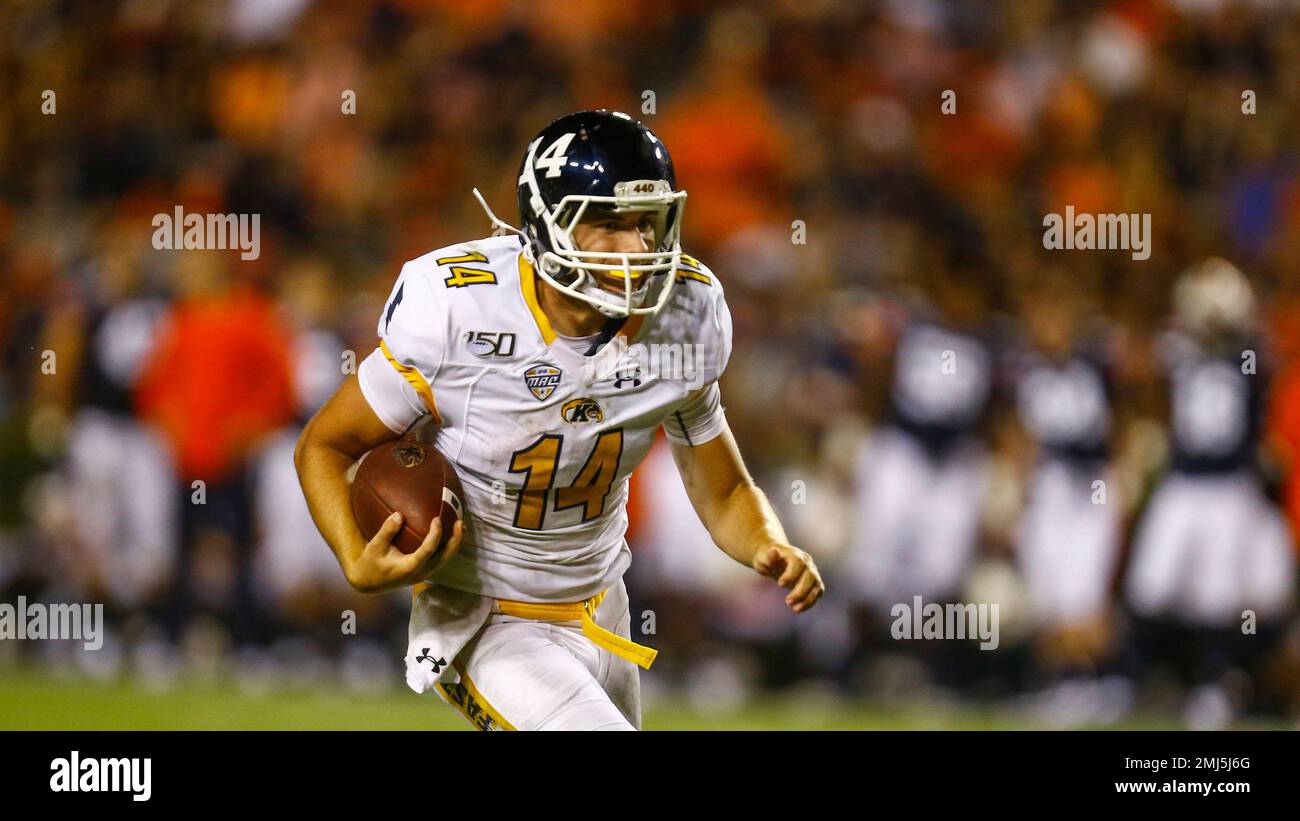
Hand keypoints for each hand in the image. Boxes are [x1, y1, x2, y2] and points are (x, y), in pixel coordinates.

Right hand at [344, 512, 463, 593]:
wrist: (368, 583)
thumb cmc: (370, 563)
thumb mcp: (374, 546)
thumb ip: (387, 531)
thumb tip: (399, 514)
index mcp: (409, 567)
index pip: (428, 550)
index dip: (435, 534)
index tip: (437, 518)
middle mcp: (420, 572)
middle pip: (445, 557)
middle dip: (456, 540)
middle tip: (460, 522)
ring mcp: (423, 574)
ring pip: (446, 559)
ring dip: (454, 543)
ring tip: (460, 526)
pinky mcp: (423, 572)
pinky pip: (440, 559)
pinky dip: (447, 547)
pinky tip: (449, 534)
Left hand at [752, 543, 823, 612]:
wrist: (774, 559)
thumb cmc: (767, 558)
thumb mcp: (763, 557)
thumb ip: (769, 557)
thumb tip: (773, 551)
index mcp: (795, 555)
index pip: (798, 563)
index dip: (791, 575)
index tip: (780, 584)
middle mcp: (807, 562)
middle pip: (810, 576)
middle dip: (800, 591)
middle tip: (787, 601)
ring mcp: (812, 572)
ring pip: (816, 586)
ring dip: (808, 599)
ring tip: (795, 609)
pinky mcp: (814, 582)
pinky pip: (817, 592)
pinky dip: (810, 602)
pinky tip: (798, 608)